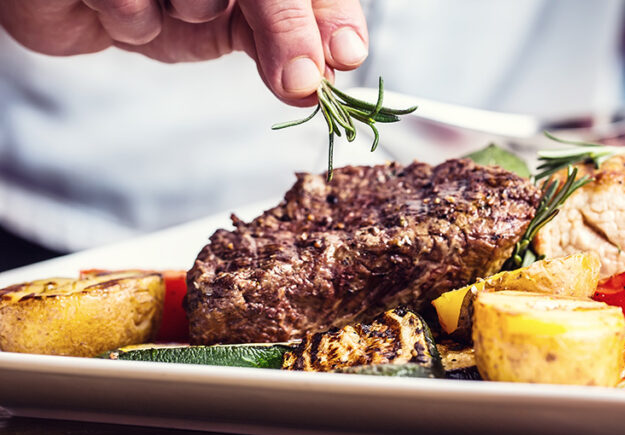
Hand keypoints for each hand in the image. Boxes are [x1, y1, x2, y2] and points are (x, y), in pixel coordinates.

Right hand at [0, 0, 367, 105]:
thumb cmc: (168, 4)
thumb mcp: (239, 26)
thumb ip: (285, 45)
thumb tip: (315, 84)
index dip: (334, 15)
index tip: (347, 56)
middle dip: (289, 31)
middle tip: (301, 81)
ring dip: (191, 13)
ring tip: (167, 9)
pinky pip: (135, 2)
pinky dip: (136, 20)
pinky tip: (124, 10)